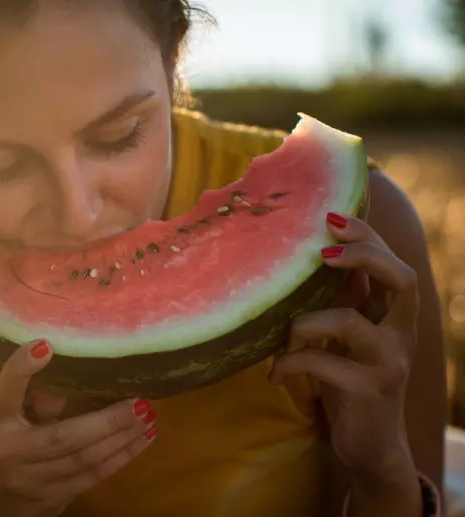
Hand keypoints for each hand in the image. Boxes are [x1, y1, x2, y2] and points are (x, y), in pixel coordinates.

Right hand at [0, 340, 154, 516]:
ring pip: (85, 460)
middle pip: (63, 437)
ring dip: (121, 438)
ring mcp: (31, 480)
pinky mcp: (53, 499)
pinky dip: (122, 457)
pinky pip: (94, 477)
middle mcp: (8, 451)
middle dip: (107, 421)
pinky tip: (142, 439)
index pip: (5, 391)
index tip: (46, 346)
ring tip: (148, 418)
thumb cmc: (8, 445)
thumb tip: (69, 364)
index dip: (21, 369)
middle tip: (139, 402)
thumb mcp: (10, 417)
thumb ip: (36, 396)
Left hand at [269, 212, 421, 514]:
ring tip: (283, 340)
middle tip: (322, 253)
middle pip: (403, 280)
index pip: (393, 264)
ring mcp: (388, 362)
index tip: (330, 217)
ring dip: (304, 323)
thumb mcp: (345, 337)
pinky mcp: (369, 391)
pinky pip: (322, 363)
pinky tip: (275, 374)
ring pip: (349, 322)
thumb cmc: (348, 381)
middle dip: (364, 256)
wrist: (369, 446)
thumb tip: (310, 255)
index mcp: (393, 316)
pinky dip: (290, 363)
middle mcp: (400, 334)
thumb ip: (340, 301)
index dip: (367, 237)